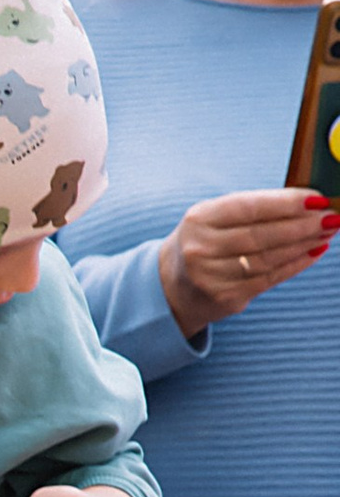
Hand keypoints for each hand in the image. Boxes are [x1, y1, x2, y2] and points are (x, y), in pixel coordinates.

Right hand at [160, 189, 335, 338]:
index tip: (317, 199)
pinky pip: (269, 279)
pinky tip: (313, 252)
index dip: (286, 203)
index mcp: (199, 219)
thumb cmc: (205, 242)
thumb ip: (255, 208)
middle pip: (262, 235)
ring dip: (304, 244)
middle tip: (331, 217)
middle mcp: (201, 249)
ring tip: (327, 232)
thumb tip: (307, 202)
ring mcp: (212, 277)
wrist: (173, 285)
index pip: (249, 208)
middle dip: (302, 225)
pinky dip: (295, 264)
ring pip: (269, 258)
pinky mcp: (226, 298)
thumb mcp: (216, 217)